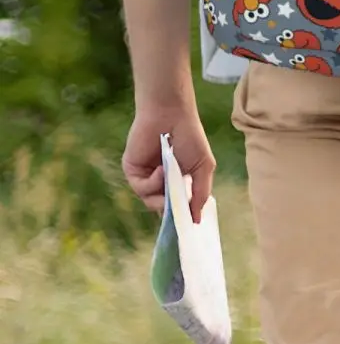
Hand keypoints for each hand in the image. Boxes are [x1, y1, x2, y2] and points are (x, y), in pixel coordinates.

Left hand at [122, 105, 214, 224]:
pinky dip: (153, 183)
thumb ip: (201, 194)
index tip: (187, 228)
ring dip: (162, 194)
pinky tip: (161, 169)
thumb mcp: (203, 167)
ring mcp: (146, 177)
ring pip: (151, 202)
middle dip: (171, 211)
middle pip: (163, 209)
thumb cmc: (191, 137)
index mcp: (178, 181)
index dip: (181, 217)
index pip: (177, 206)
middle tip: (179, 210)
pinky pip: (141, 188)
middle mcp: (160, 182)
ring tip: (172, 177)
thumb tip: (197, 220)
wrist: (171, 115)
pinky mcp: (132, 172)